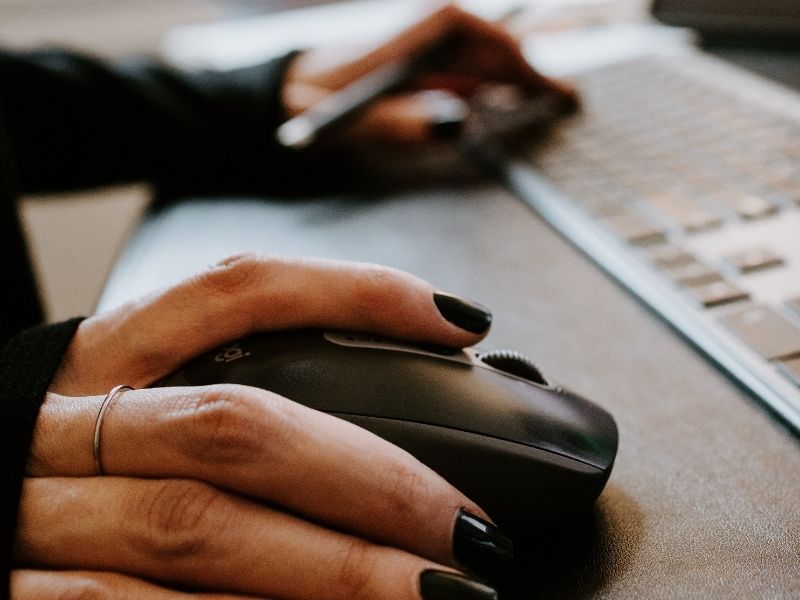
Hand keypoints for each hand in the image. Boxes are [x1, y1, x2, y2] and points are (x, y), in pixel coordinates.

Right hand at [13, 255, 510, 598]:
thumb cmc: (77, 475)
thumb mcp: (141, 412)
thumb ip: (232, 406)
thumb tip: (396, 425)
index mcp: (106, 359)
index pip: (238, 289)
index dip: (352, 294)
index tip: (456, 321)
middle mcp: (65, 426)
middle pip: (237, 427)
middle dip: (370, 480)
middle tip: (468, 526)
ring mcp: (41, 521)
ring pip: (200, 530)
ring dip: (334, 571)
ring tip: (438, 594)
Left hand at [282, 2, 576, 145]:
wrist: (290, 88)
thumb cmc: (315, 100)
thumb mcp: (353, 121)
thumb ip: (402, 124)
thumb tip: (457, 124)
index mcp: (417, 34)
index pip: (484, 38)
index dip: (521, 63)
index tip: (551, 90)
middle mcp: (427, 31)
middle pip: (492, 47)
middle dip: (527, 71)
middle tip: (565, 99)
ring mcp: (426, 44)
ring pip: (484, 57)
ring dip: (512, 77)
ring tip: (548, 99)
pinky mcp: (421, 59)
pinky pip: (466, 68)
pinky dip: (489, 83)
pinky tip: (503, 100)